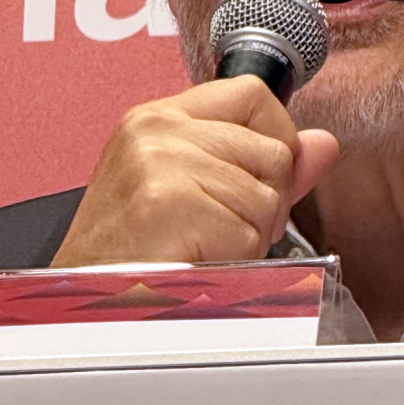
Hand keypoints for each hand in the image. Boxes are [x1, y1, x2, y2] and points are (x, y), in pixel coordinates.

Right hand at [50, 76, 339, 266]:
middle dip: (266, 201)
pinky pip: (248, 233)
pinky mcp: (168, 202)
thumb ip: (260, 164)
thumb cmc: (128, 259)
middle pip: (273, 149)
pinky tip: (195, 264)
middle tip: (222, 230)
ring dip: (248, 237)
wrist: (82, 311)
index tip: (259, 177)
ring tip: (202, 248)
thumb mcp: (190, 192)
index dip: (276, 138)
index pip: (253, 93)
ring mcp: (161, 162)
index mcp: (157, 118)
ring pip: (267, 195)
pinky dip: (233, 262)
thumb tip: (322, 144)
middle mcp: (157, 130)